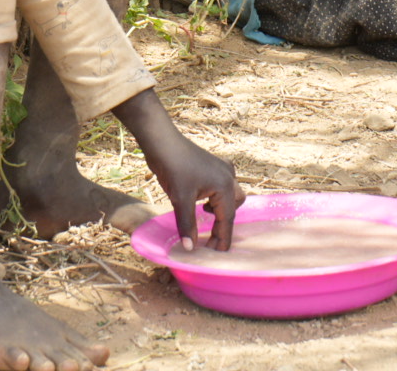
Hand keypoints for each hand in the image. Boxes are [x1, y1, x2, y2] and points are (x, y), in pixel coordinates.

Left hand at [144, 131, 242, 251]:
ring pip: (230, 195)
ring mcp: (222, 169)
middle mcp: (229, 177)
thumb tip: (190, 248)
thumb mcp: (180, 200)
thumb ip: (187, 225)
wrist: (163, 142)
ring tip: (205, 218)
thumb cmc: (173, 168)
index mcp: (225, 186)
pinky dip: (217, 197)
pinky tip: (203, 202)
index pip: (228, 219)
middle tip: (209, 240)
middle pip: (234, 207)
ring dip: (221, 209)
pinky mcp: (214, 165)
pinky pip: (223, 185)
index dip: (223, 239)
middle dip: (223, 224)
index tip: (217, 255)